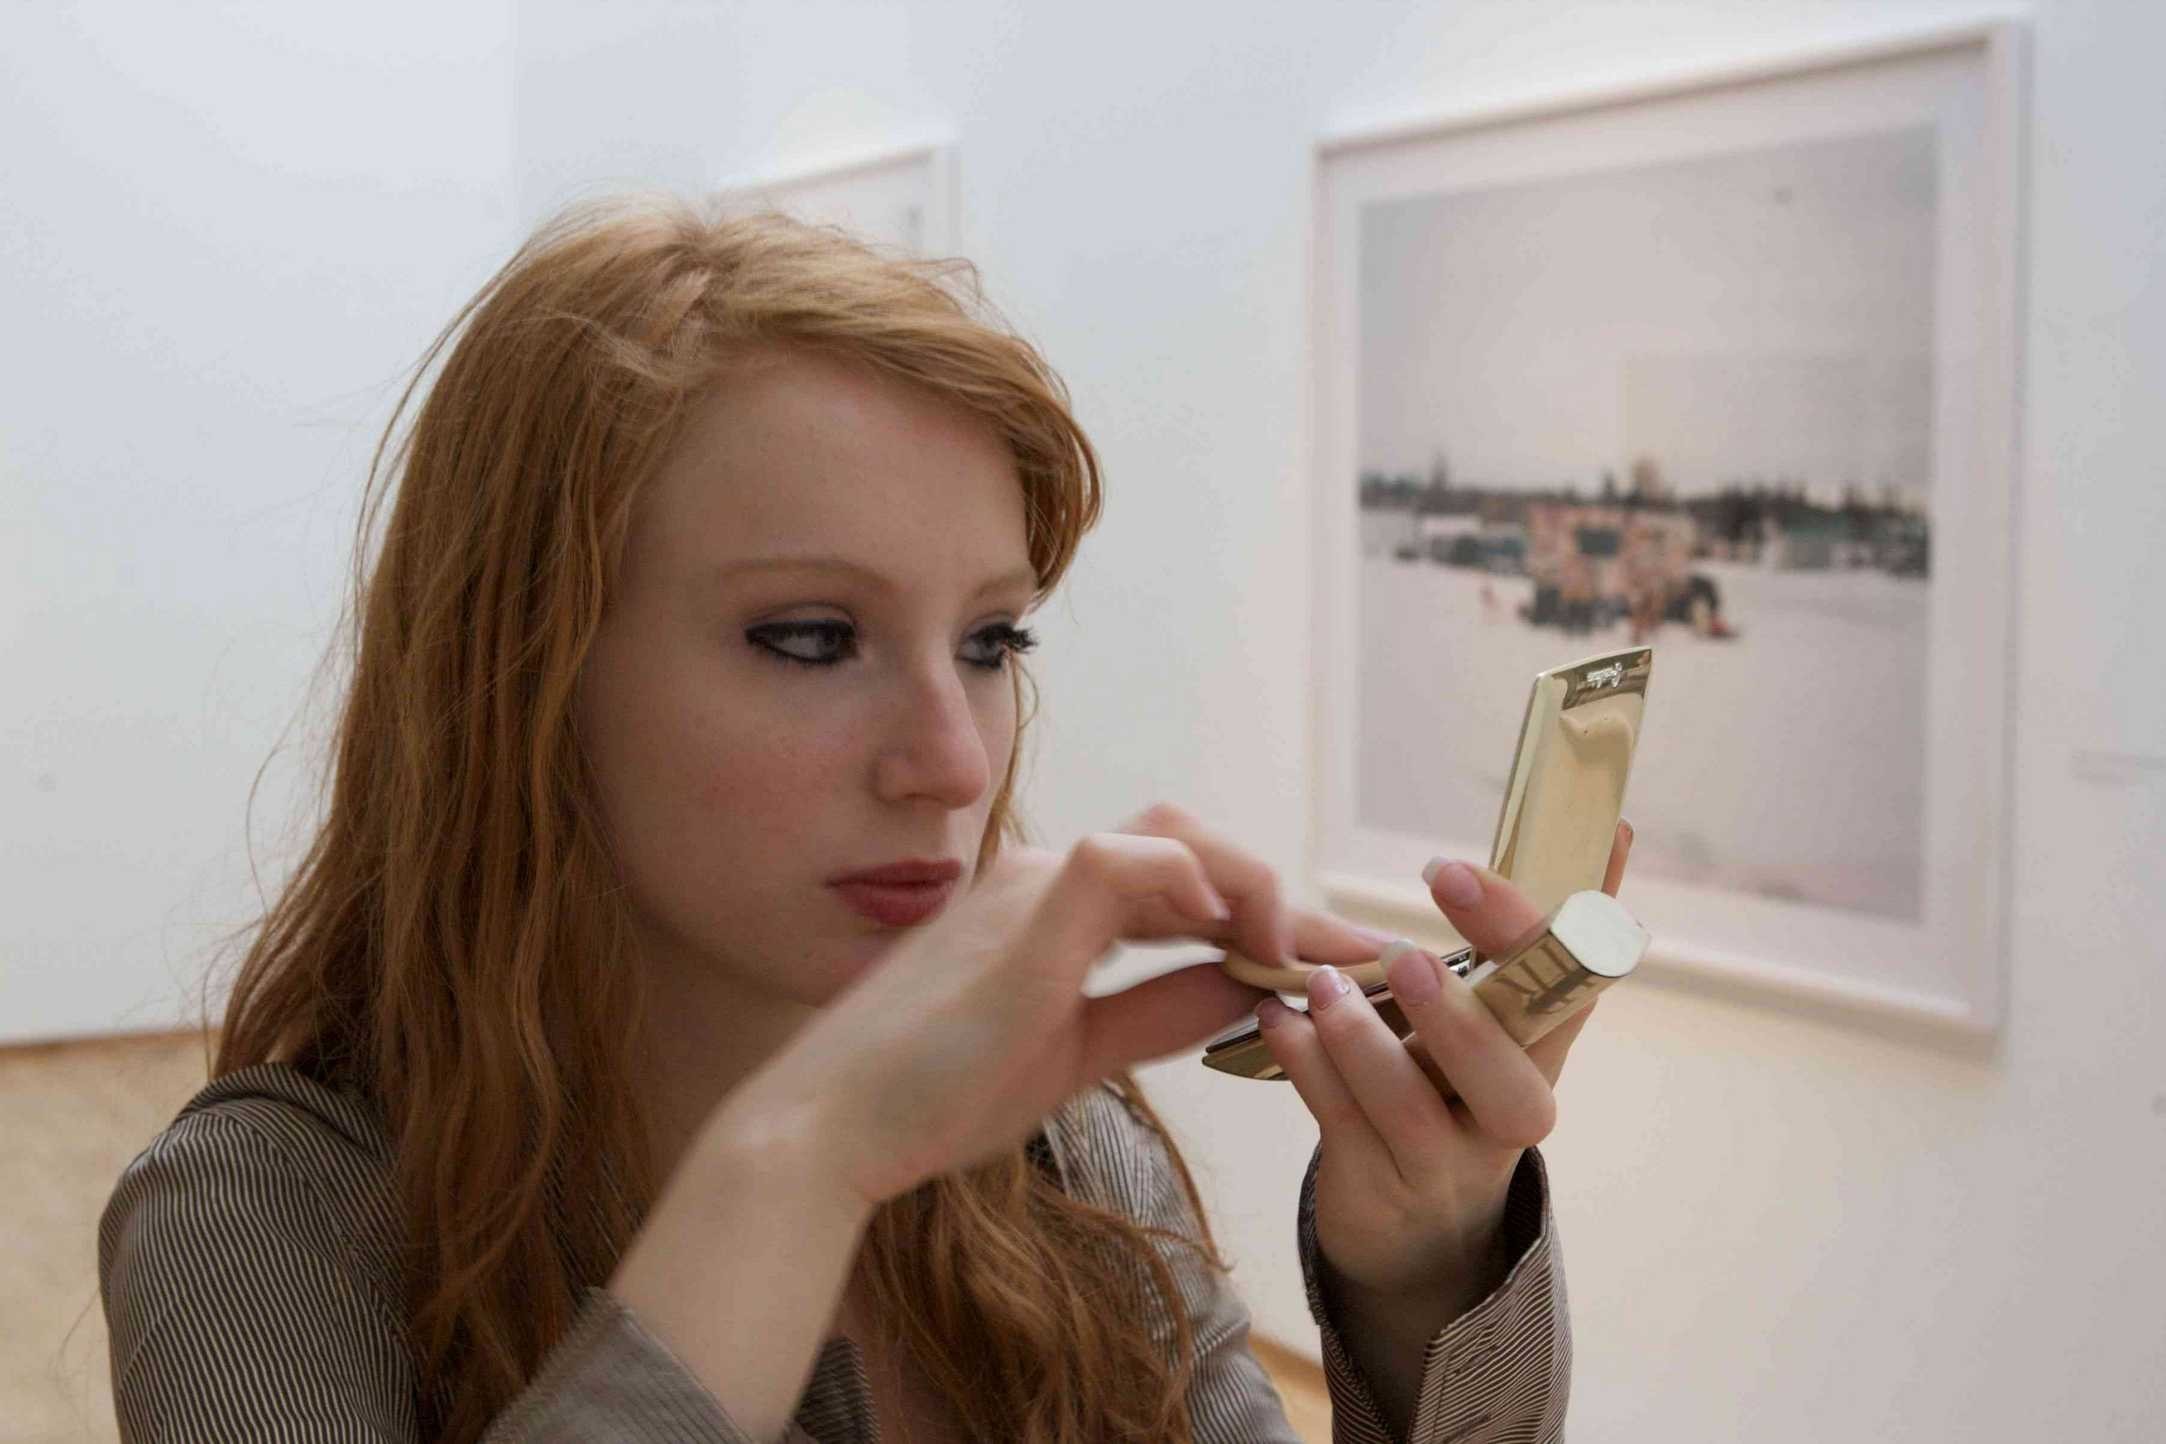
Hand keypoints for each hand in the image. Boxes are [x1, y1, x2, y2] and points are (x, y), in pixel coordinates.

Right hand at [729, 803, 1352, 1208]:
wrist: (832, 1128)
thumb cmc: (934, 1097)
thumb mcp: (1076, 1055)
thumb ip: (1160, 1011)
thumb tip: (1251, 989)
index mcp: (1047, 908)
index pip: (1179, 887)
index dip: (1265, 917)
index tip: (1335, 960)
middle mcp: (1040, 877)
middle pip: (1188, 846)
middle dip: (1279, 894)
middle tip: (1351, 954)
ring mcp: (1030, 885)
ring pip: (1171, 838)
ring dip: (1254, 886)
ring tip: (1304, 953)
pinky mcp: (1025, 910)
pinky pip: (1128, 861)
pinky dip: (1195, 884)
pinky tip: (1235, 936)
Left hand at [1257, 821, 1633, 1311]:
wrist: (1418, 1233)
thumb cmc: (1453, 1088)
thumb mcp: (1495, 1014)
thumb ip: (1526, 933)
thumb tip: (1608, 824)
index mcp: (1544, 1051)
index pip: (1573, 988)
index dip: (1551, 930)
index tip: (1485, 869)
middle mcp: (1510, 1112)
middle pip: (1512, 1078)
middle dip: (1459, 1016)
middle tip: (1406, 955)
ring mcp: (1447, 1162)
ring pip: (1416, 1114)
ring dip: (1364, 1045)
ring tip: (1319, 989)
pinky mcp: (1380, 1187)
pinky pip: (1344, 1129)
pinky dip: (1308, 1069)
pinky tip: (1279, 1020)